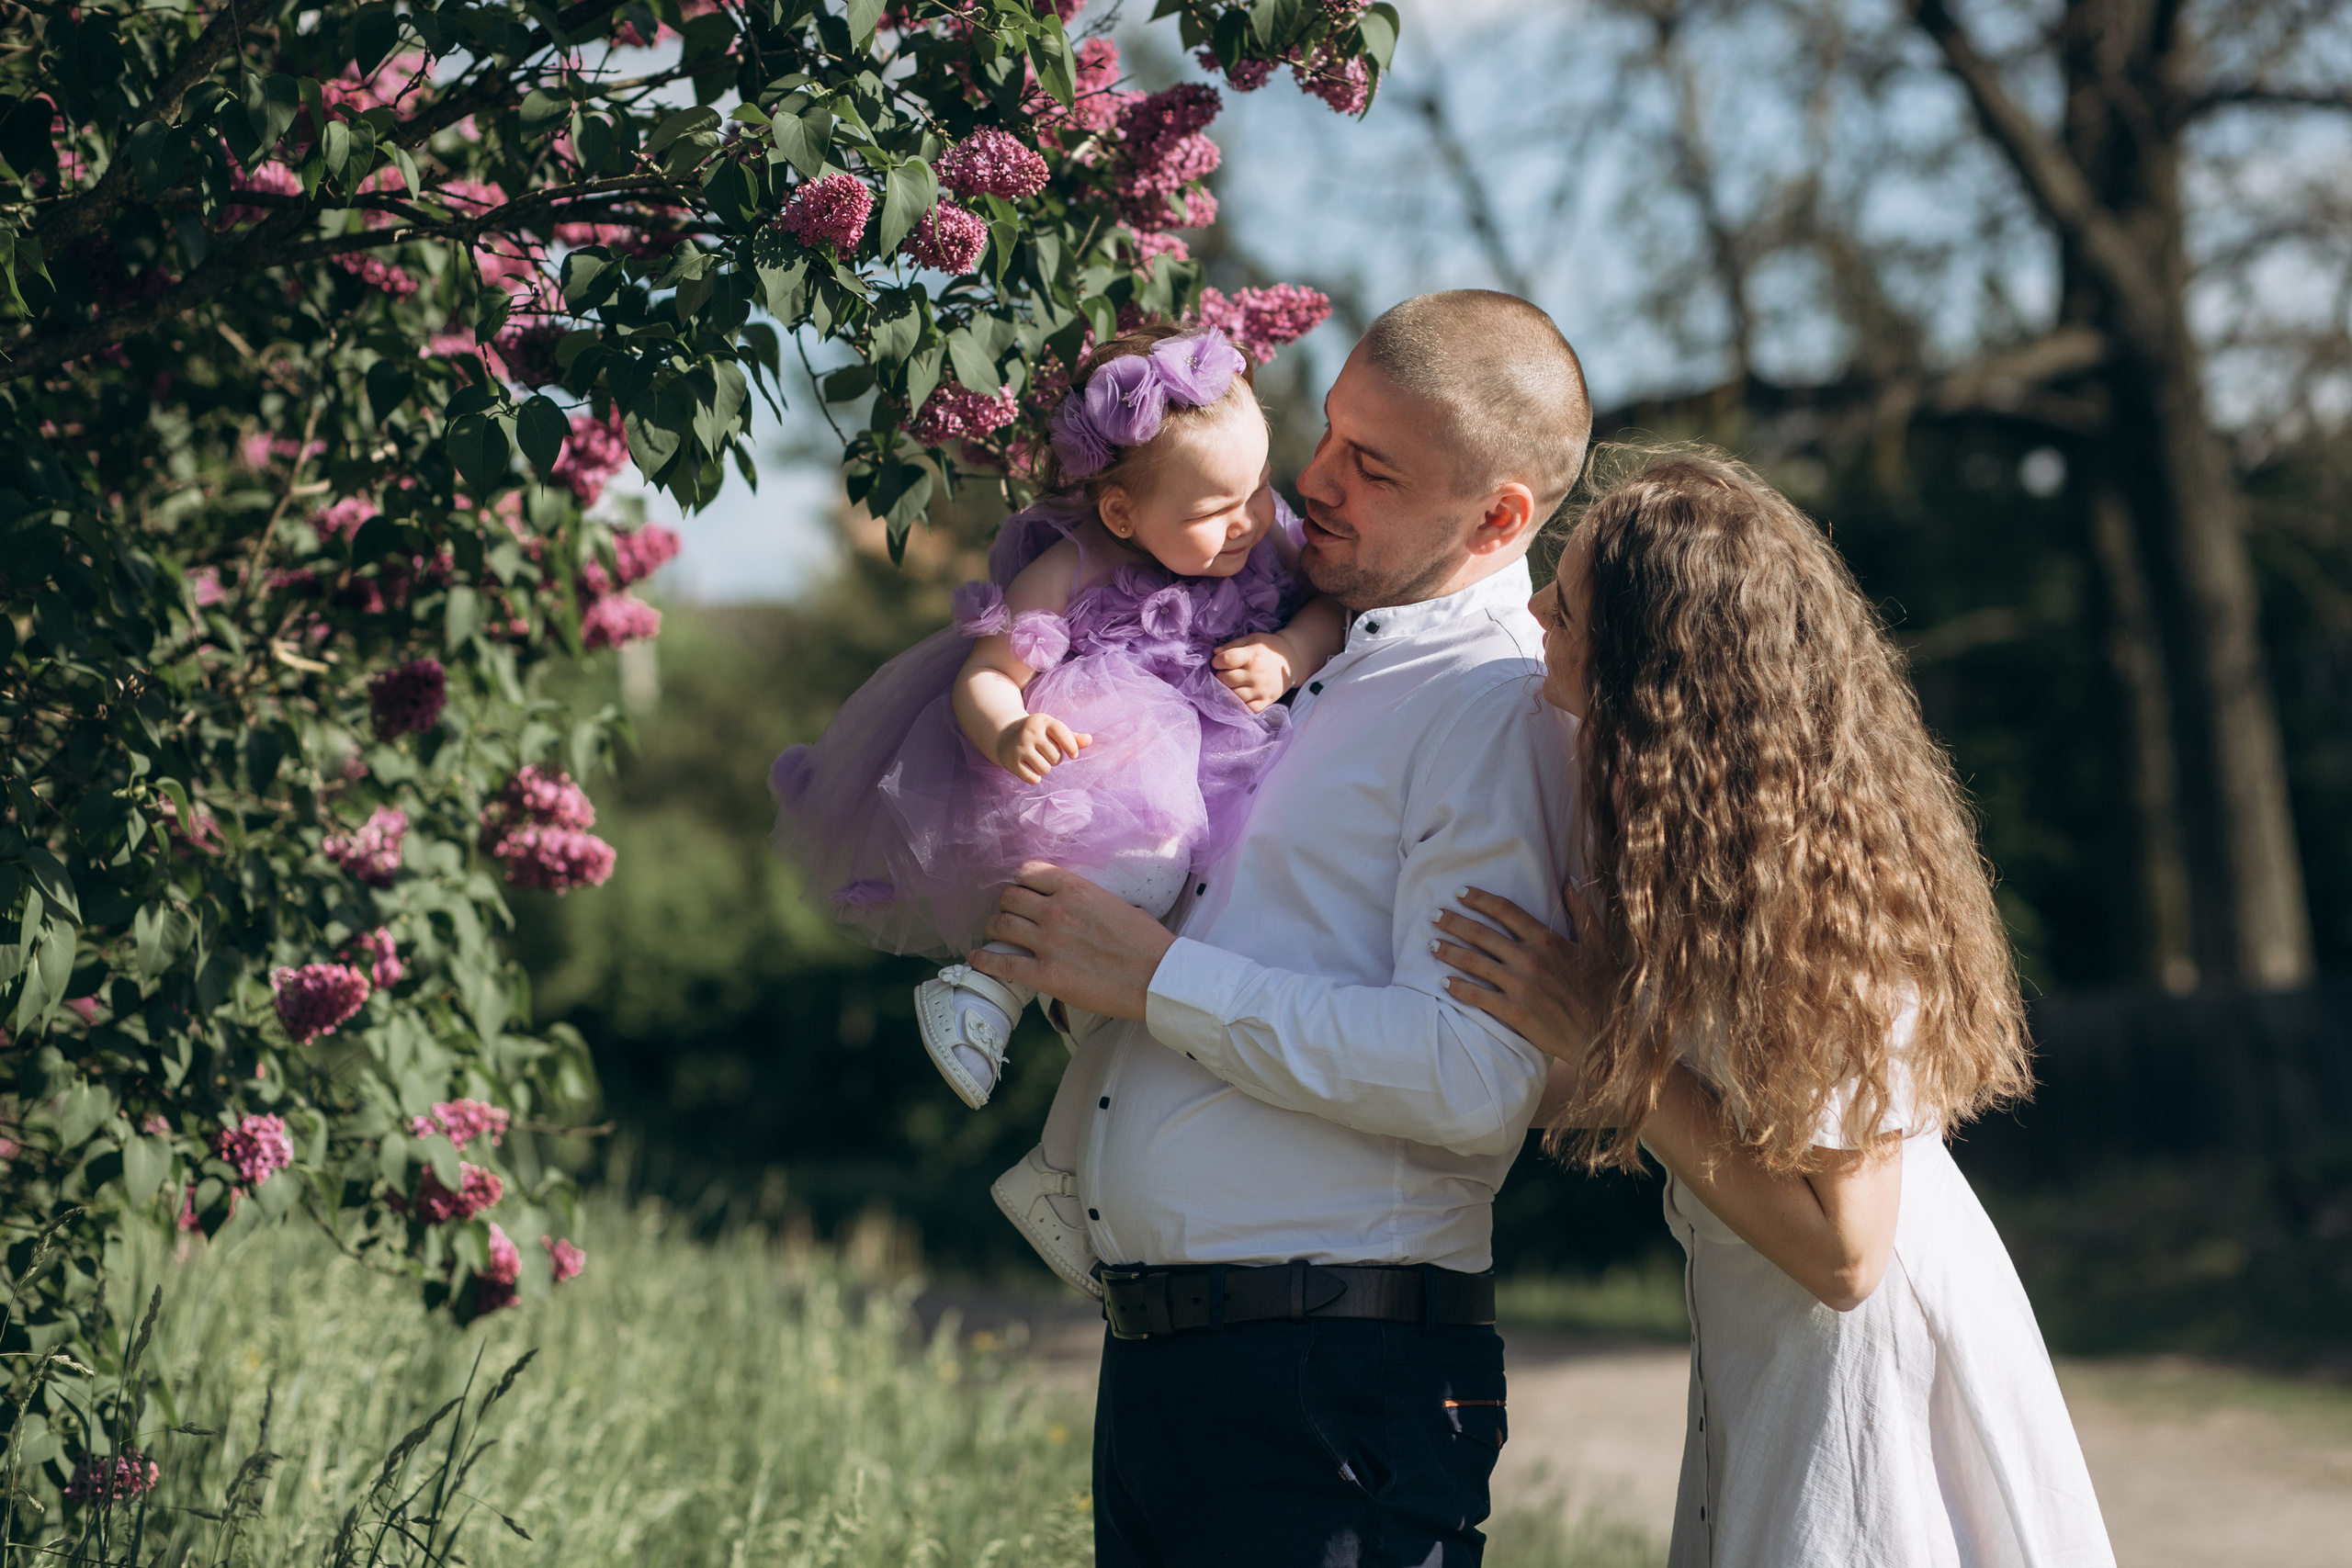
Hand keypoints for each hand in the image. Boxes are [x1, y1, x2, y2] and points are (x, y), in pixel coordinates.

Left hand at [970, 861, 1177, 1020]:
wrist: (1157, 977)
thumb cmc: (1148, 944)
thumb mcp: (1120, 906)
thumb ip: (1095, 902)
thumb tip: (1090, 910)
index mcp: (1076, 889)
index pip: (1030, 872)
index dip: (1022, 881)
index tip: (1023, 891)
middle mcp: (1056, 910)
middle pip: (1009, 898)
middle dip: (1006, 906)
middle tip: (1009, 916)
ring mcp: (1047, 943)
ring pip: (1001, 925)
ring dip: (994, 929)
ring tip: (994, 935)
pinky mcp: (1045, 974)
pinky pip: (1001, 964)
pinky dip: (984, 960)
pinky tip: (978, 958)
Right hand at [995, 713, 1090, 783]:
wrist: (1005, 735)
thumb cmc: (1037, 733)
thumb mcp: (1052, 730)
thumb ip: (1072, 737)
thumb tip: (1089, 740)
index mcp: (1043, 722)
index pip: (1063, 734)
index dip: (1072, 747)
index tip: (1073, 754)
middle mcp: (1030, 733)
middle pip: (1056, 757)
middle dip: (1055, 759)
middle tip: (1046, 753)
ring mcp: (1020, 747)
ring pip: (1045, 769)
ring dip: (1045, 768)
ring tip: (1037, 760)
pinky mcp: (1011, 762)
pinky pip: (1033, 779)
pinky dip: (1034, 777)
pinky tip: (1029, 767)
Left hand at [1211, 631, 1297, 712]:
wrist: (1292, 661)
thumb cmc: (1269, 648)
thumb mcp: (1252, 639)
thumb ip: (1232, 645)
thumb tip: (1215, 653)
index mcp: (1252, 656)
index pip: (1226, 660)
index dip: (1217, 661)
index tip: (1219, 661)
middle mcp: (1256, 674)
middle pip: (1226, 679)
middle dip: (1221, 675)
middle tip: (1226, 673)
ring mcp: (1261, 690)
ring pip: (1234, 695)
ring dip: (1228, 690)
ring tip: (1232, 684)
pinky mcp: (1266, 701)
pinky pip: (1247, 708)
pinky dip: (1240, 704)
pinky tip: (1239, 696)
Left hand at [1430, 883, 1618, 1069]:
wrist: (1604, 1034)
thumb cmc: (1602, 988)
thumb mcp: (1598, 945)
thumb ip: (1582, 912)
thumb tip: (1570, 881)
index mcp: (1547, 940)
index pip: (1505, 910)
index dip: (1479, 899)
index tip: (1460, 893)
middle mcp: (1530, 959)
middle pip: (1481, 933)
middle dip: (1453, 922)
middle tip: (1434, 915)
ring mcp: (1520, 986)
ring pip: (1474, 963)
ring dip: (1449, 952)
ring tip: (1431, 945)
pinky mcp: (1514, 1012)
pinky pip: (1478, 996)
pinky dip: (1458, 988)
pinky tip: (1443, 982)